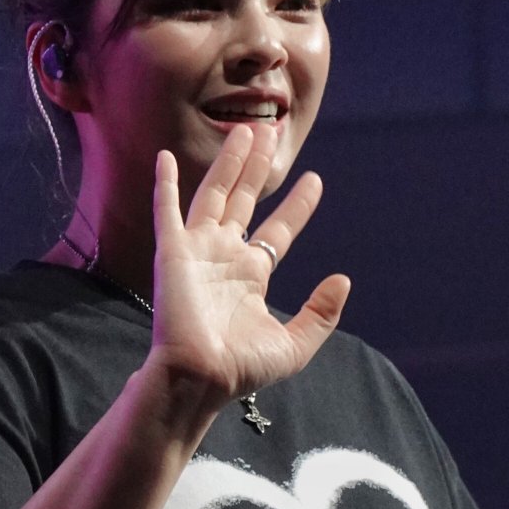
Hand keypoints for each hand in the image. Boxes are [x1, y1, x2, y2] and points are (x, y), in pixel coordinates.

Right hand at [148, 121, 349, 403]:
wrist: (200, 377)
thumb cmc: (241, 368)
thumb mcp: (294, 345)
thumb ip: (321, 313)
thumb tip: (343, 280)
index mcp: (252, 276)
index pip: (278, 231)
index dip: (297, 206)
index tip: (315, 181)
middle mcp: (225, 257)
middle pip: (245, 200)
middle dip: (258, 168)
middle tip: (270, 133)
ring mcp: (197, 252)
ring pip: (215, 195)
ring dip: (228, 163)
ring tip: (244, 131)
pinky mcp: (173, 253)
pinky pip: (168, 211)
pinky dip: (165, 184)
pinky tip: (165, 157)